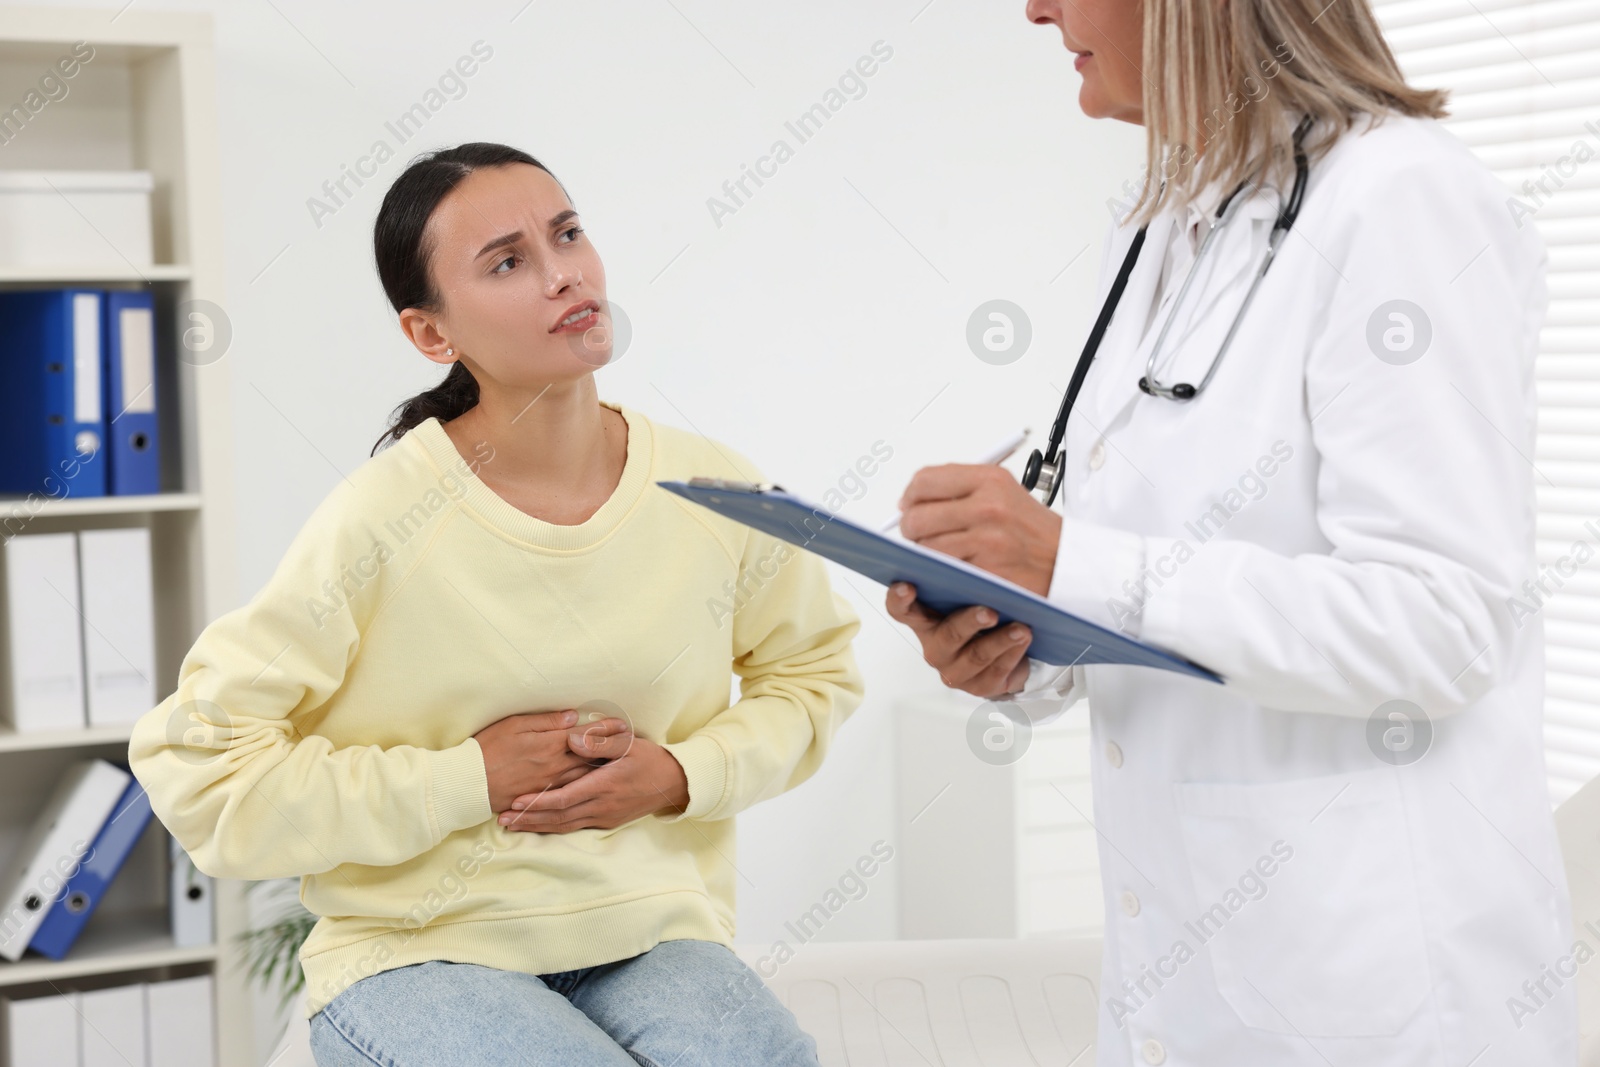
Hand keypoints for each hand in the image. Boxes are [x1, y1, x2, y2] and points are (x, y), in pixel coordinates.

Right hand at [474, 709, 632, 812]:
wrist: (469, 783)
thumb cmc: (488, 748)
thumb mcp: (515, 725)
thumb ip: (546, 721)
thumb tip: (572, 717)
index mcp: (550, 745)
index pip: (585, 735)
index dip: (605, 728)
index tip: (622, 723)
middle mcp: (556, 767)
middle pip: (590, 757)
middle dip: (611, 750)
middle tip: (631, 743)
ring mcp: (551, 785)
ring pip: (585, 777)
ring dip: (603, 769)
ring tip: (622, 763)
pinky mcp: (544, 798)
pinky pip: (571, 794)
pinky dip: (586, 788)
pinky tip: (596, 786)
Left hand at [498, 736, 689, 832]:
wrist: (674, 784)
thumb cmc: (650, 760)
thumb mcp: (629, 744)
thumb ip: (600, 741)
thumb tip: (571, 739)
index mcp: (604, 785)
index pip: (565, 798)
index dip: (539, 802)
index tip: (516, 801)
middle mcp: (602, 806)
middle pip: (558, 818)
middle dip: (529, 819)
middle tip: (502, 820)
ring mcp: (604, 817)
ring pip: (564, 826)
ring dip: (537, 826)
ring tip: (512, 826)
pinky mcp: (606, 821)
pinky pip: (574, 826)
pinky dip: (553, 827)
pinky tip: (539, 825)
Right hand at [885, 582, 1032, 697]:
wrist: (1006, 653)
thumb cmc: (982, 617)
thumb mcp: (968, 593)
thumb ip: (959, 578)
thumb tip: (963, 547)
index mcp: (924, 619)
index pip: (902, 609)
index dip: (900, 599)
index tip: (908, 585)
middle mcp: (935, 645)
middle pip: (946, 635)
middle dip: (968, 622)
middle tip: (988, 612)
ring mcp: (955, 669)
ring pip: (977, 655)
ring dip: (1001, 640)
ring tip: (1021, 628)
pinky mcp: (979, 686)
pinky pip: (997, 670)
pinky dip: (1013, 653)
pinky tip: (1025, 639)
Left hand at [896, 464, 1061, 595]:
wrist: (1068, 563)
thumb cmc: (1035, 532)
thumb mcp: (1005, 493)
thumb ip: (962, 490)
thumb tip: (915, 498)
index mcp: (990, 480)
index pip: (926, 480)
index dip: (910, 496)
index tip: (909, 505)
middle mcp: (988, 505)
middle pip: (917, 515)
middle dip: (910, 528)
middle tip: (917, 534)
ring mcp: (986, 538)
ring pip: (926, 544)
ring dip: (924, 552)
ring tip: (938, 552)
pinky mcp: (986, 568)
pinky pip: (943, 568)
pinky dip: (940, 570)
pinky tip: (950, 567)